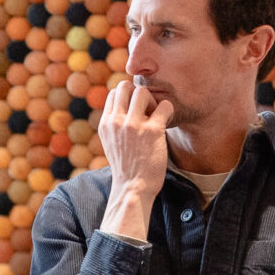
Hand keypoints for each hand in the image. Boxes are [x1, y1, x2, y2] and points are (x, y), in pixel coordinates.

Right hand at [97, 79, 174, 237]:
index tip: (136, 110)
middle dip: (138, 93)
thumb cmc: (126, 168)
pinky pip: (164, 105)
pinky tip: (166, 122)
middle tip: (146, 110)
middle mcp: (117, 122)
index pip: (114, 93)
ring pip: (143, 91)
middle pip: (126, 86)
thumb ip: (114, 125)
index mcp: (106, 124)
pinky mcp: (152, 131)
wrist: (133, 188)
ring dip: (153, 100)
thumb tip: (121, 108)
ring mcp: (134, 125)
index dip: (127, 97)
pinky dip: (168, 110)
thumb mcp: (110, 144)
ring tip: (156, 116)